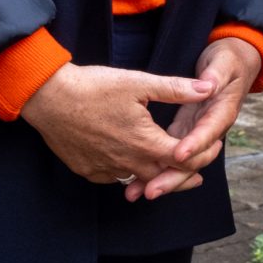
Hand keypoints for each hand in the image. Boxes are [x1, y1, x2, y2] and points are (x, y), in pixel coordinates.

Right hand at [22, 62, 214, 185]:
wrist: (49, 99)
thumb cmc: (93, 87)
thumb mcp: (138, 82)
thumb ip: (176, 88)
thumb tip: (208, 88)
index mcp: (146, 142)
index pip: (186, 159)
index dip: (204, 155)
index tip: (213, 148)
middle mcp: (129, 162)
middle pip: (165, 178)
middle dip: (183, 175)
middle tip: (196, 173)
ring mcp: (107, 170)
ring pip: (139, 180)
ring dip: (155, 177)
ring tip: (166, 171)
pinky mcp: (89, 171)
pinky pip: (115, 178)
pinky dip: (127, 173)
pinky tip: (129, 164)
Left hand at [129, 35, 260, 201]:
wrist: (233, 65)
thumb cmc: (228, 61)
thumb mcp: (223, 63)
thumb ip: (216, 75)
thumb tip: (209, 85)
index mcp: (221, 112)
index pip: (208, 132)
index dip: (194, 144)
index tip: (177, 154)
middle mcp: (210, 129)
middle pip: (193, 159)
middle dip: (173, 176)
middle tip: (151, 190)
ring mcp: (196, 133)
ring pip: (180, 163)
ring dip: (160, 179)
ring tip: (136, 193)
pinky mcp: (185, 132)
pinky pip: (170, 155)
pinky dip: (156, 168)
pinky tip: (136, 180)